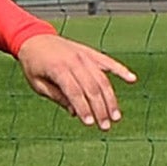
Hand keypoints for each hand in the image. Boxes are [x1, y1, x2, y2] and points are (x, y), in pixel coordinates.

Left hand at [15, 31, 136, 130]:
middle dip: (100, 109)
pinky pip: (108, 62)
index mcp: (58, 69)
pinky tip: (132, 79)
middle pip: (92, 88)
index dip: (83, 109)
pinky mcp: (90, 53)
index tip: (89, 124)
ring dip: (111, 99)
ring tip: (116, 116)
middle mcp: (74, 61)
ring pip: (102, 79)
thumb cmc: (34, 65)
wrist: (34, 38)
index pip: (74, 92)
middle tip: (106, 126)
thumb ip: (57, 97)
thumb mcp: (38, 84)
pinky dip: (120, 70)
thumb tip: (74, 113)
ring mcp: (84, 55)